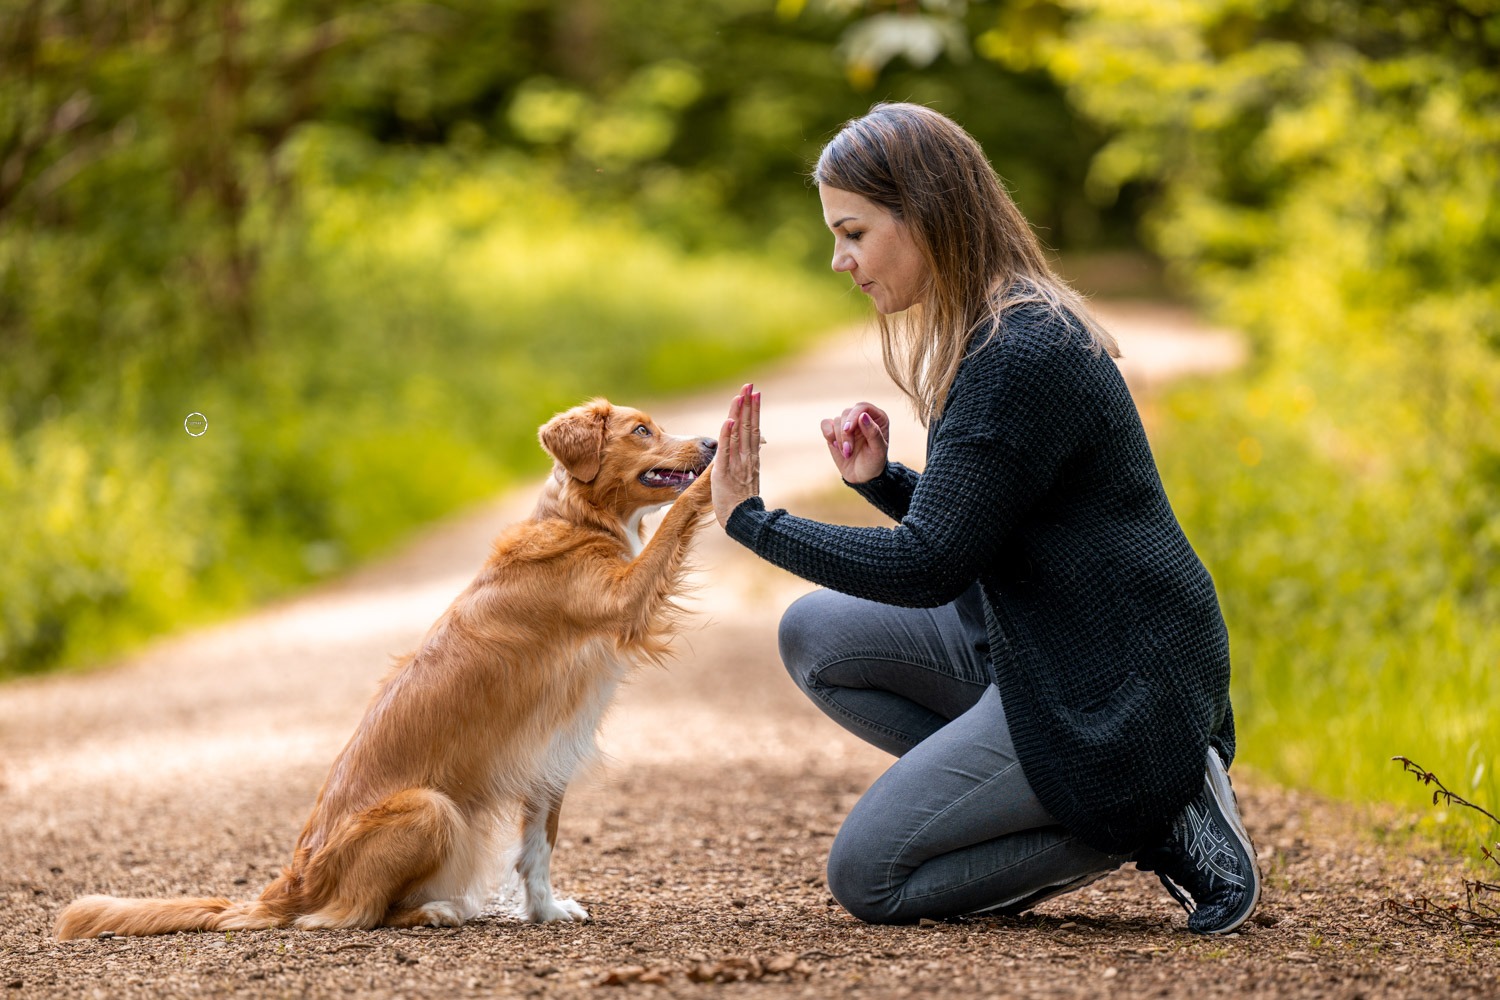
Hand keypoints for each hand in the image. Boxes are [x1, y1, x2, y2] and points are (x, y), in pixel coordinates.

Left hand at [712, 383, 760, 527]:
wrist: (742, 521)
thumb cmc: (742, 503)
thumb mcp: (749, 478)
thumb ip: (750, 460)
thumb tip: (756, 446)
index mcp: (751, 458)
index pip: (753, 429)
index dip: (753, 410)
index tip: (754, 394)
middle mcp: (746, 457)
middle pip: (749, 426)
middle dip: (749, 404)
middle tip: (750, 385)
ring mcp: (736, 463)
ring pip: (739, 433)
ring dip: (740, 413)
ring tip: (742, 395)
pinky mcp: (723, 471)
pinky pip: (726, 450)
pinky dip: (727, 435)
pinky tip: (729, 420)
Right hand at [820, 402, 888, 483]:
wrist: (862, 476)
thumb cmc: (874, 463)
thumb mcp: (878, 451)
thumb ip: (873, 432)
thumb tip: (863, 415)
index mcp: (877, 418)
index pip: (863, 407)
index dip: (853, 416)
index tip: (848, 430)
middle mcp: (862, 417)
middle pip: (847, 413)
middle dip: (845, 433)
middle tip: (848, 451)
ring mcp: (848, 423)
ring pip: (837, 420)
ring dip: (839, 439)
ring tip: (847, 453)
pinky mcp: (835, 430)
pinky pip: (825, 424)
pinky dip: (828, 434)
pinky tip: (835, 445)